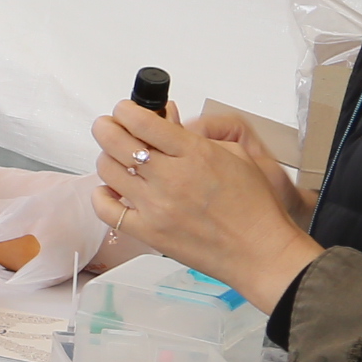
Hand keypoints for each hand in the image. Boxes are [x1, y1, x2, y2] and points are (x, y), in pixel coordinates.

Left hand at [90, 101, 320, 310]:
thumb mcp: (235, 155)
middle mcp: (171, 177)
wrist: (260, 251)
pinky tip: (112, 190)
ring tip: (116, 158)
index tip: (124, 110)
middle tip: (108, 126)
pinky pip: (106, 209)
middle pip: (116, 141)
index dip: (126, 110)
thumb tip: (167, 121)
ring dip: (107, 158)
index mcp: (194, 153)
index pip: (142, 121)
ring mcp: (156, 206)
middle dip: (106, 127)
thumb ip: (196, 137)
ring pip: (108, 170)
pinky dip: (102, 196)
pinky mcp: (149, 232)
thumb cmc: (254, 206)